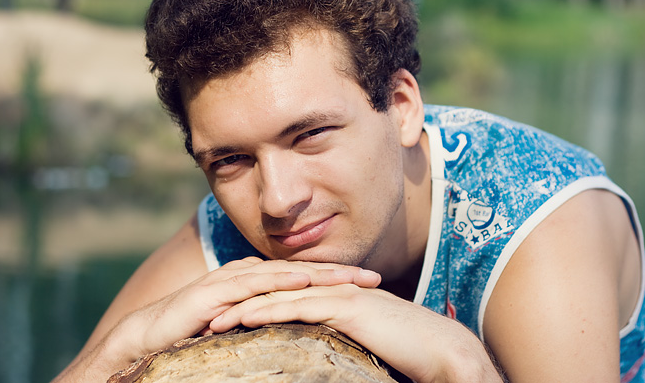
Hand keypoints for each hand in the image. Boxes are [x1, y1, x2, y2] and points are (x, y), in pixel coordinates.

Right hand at [55, 257, 380, 381]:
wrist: (147, 335)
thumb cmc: (194, 332)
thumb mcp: (239, 326)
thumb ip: (263, 321)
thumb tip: (292, 330)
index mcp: (256, 281)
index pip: (303, 278)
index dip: (335, 279)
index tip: (368, 285)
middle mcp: (247, 274)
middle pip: (301, 270)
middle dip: (338, 272)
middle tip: (373, 276)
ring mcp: (232, 280)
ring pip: (283, 272)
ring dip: (318, 274)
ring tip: (350, 276)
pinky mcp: (215, 292)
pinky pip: (253, 285)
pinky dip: (279, 281)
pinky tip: (303, 282)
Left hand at [207, 283, 502, 382]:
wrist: (439, 348)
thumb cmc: (406, 350)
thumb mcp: (364, 344)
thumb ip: (341, 341)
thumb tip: (321, 355)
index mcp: (334, 298)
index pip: (286, 299)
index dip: (254, 306)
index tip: (224, 319)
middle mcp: (332, 291)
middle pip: (276, 292)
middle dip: (240, 302)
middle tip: (205, 314)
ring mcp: (338, 295)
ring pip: (281, 296)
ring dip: (244, 306)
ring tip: (211, 318)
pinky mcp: (345, 307)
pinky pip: (299, 307)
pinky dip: (269, 311)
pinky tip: (244, 319)